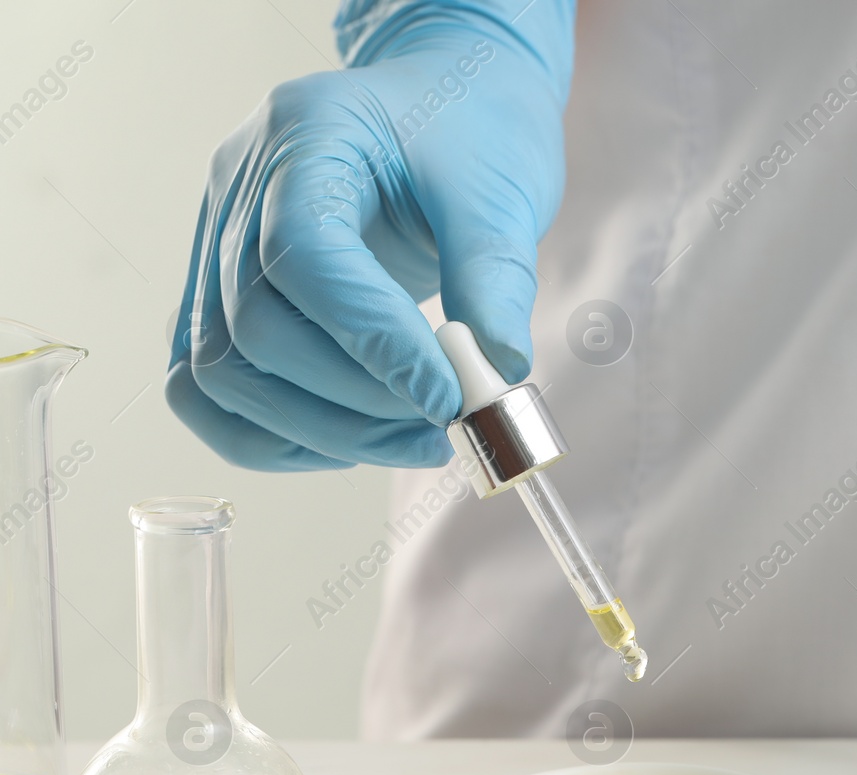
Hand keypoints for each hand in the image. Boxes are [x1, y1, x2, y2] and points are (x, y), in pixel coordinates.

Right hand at [167, 1, 572, 469]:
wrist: (443, 107)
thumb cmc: (471, 132)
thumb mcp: (502, 188)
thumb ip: (496, 276)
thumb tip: (496, 373)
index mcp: (306, 135)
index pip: (303, 255)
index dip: (372, 343)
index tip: (447, 398)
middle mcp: (239, 189)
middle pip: (253, 329)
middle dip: (354, 402)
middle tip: (441, 425)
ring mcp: (216, 244)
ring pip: (219, 373)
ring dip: (318, 432)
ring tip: (411, 439)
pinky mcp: (220, 295)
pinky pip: (210, 387)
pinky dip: (277, 435)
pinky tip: (355, 440)